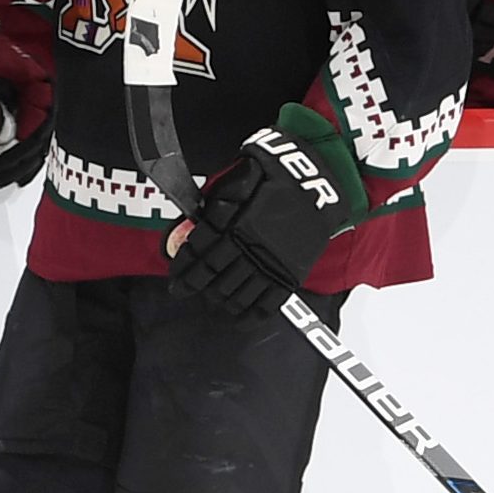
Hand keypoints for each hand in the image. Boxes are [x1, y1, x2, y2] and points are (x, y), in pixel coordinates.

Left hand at [167, 110, 358, 314]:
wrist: (317, 180)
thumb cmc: (276, 174)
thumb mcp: (237, 179)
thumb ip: (213, 206)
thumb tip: (191, 228)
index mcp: (236, 225)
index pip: (200, 257)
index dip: (184, 272)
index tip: (176, 279)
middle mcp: (252, 247)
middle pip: (215, 279)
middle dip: (196, 288)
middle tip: (187, 290)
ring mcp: (272, 263)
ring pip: (237, 293)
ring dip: (219, 301)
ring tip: (211, 301)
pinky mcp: (290, 273)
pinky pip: (267, 303)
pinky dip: (250, 315)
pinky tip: (239, 319)